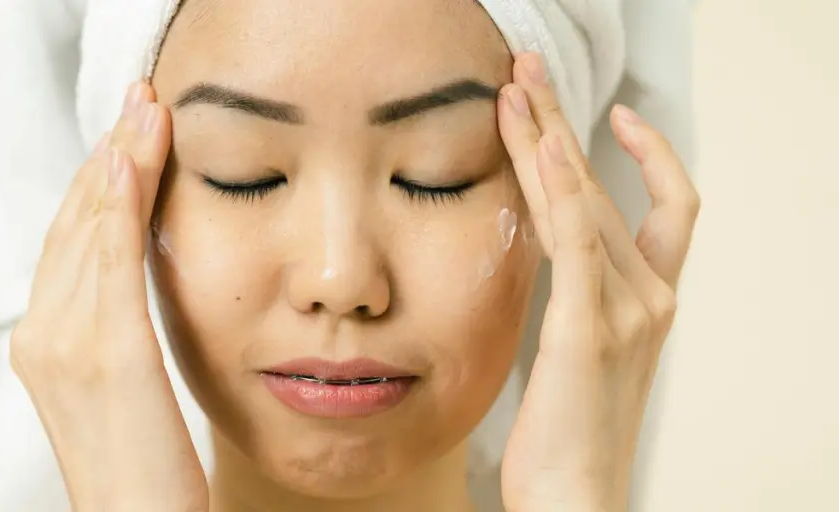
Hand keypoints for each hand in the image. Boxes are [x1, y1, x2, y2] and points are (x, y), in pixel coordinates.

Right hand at [10, 82, 207, 511]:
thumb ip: (115, 326)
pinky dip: (118, 206)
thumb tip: (135, 273)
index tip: (127, 134)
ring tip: (146, 113)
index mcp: (45, 341)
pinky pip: (111, 262)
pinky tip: (131, 161)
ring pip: (91, 230)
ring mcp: (69, 343)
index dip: (98, 181)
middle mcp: (44, 335)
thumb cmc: (142, 465)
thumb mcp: (121, 385)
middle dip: (108, 156)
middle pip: (74, 223)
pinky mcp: (110, 355)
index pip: (69, 241)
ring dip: (120, 162)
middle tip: (140, 103)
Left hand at [496, 53, 700, 510]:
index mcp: (651, 302)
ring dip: (549, 138)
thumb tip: (545, 255)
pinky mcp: (588, 327)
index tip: (611, 115)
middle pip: (612, 187)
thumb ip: (576, 298)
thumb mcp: (579, 351)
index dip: (650, 156)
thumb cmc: (567, 433)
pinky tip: (537, 146)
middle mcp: (651, 297)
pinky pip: (575, 239)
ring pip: (587, 201)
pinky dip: (558, 187)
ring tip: (515, 89)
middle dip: (567, 124)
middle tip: (530, 71)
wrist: (576, 496)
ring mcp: (627, 310)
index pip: (671, 209)